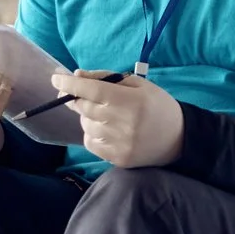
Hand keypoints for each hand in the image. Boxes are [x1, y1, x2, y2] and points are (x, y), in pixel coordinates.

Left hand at [52, 70, 184, 167]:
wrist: (179, 139)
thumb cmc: (156, 106)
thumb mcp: (137, 85)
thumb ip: (106, 78)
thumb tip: (76, 75)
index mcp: (129, 100)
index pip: (91, 89)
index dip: (70, 83)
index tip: (55, 77)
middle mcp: (122, 123)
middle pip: (83, 107)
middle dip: (76, 98)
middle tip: (78, 94)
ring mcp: (118, 143)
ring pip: (85, 124)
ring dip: (87, 117)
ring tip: (105, 114)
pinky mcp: (116, 158)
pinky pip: (90, 142)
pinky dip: (92, 133)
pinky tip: (107, 129)